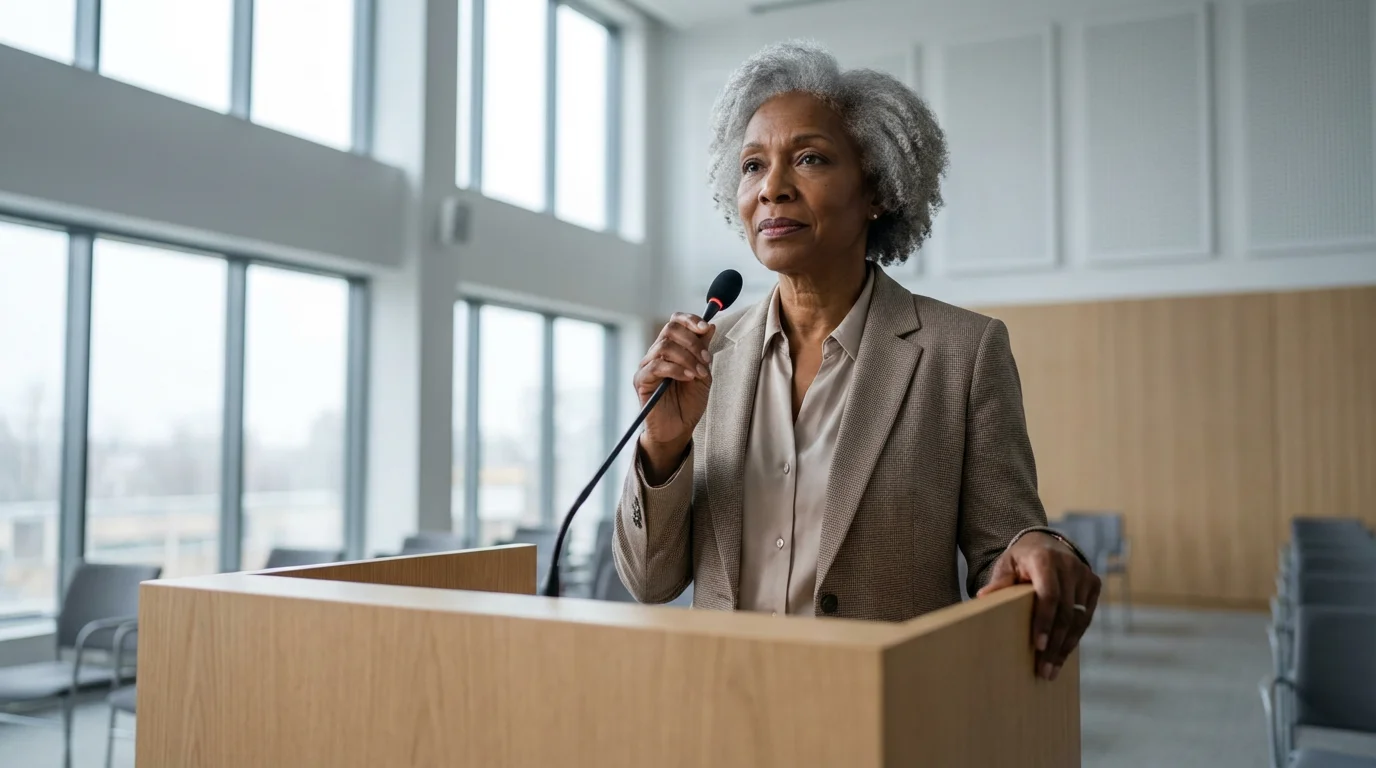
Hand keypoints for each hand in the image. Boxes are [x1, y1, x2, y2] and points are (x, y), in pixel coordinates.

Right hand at [635, 313, 714, 481]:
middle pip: (670, 329)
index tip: (706, 328)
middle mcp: (657, 354)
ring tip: (699, 374)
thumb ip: (703, 350)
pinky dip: (676, 369)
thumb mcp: (703, 374)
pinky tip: (688, 378)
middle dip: (692, 341)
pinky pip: (656, 366)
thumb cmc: (689, 403)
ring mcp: (647, 366)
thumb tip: (710, 326)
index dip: (690, 320)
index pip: (675, 322)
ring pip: (664, 346)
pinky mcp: (641, 381)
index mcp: (672, 349)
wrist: (679, 429)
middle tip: (706, 359)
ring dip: (687, 357)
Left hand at [976, 532, 1100, 680]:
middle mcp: (1069, 566)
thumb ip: (1000, 581)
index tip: (1039, 647)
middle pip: (1066, 612)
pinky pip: (1085, 617)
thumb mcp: (1006, 564)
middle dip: (1055, 644)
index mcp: (1045, 560)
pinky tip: (1063, 654)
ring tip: (1052, 670)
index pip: (1049, 595)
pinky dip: (1074, 637)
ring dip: (1066, 646)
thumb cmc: (1021, 559)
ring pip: (1079, 618)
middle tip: (1044, 670)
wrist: (1046, 543)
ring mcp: (1084, 575)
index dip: (1045, 622)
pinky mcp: (1093, 584)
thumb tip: (983, 596)